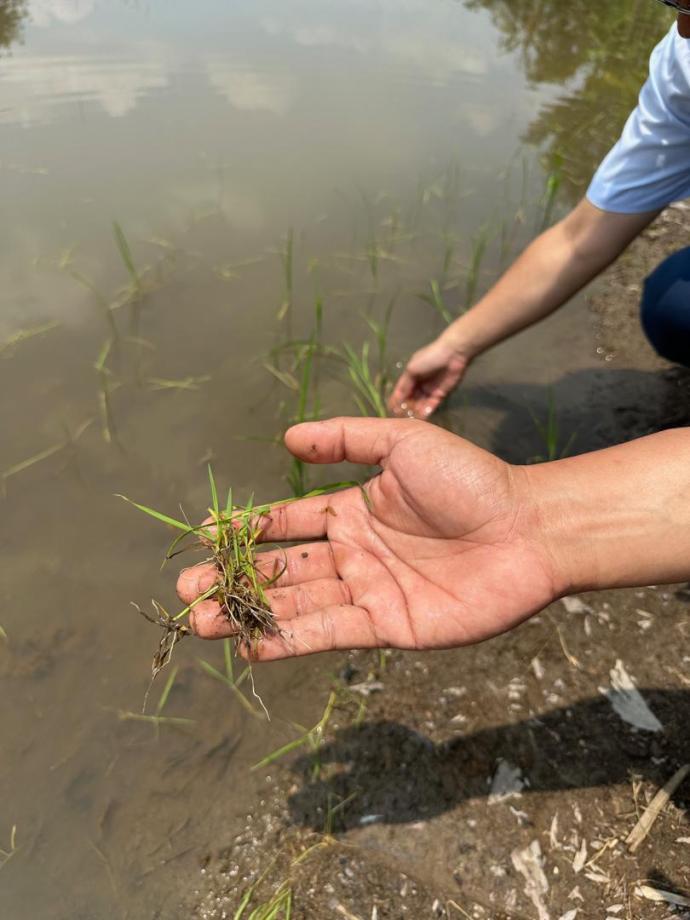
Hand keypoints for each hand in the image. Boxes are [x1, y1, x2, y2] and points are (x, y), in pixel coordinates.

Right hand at [177, 417, 561, 660]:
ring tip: (198, 622)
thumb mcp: (403, 442)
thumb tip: (287, 438)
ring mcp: (369, 592)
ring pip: (296, 604)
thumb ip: (346, 438)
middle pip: (282, 568)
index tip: (204, 535)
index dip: (246, 529)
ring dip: (248, 614)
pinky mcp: (389, 626)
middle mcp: (355, 554)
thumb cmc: (471, 480)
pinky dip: (291, 640)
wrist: (528, 528)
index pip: (287, 522)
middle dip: (234, 580)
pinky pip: (331, 632)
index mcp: (353, 512)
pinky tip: (251, 646)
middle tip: (186, 591)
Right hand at [388, 337, 468, 417]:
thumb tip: (397, 399)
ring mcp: (430, 390)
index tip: (392, 409)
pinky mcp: (440, 395)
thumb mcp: (412, 369)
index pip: (401, 391)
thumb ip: (404, 385)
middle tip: (402, 416)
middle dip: (406, 407)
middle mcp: (419, 384)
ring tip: (411, 418)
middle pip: (410, 399)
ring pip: (420, 404)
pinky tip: (421, 416)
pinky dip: (426, 411)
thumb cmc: (429, 358)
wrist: (453, 355)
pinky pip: (431, 405)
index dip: (396, 400)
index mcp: (411, 376)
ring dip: (415, 411)